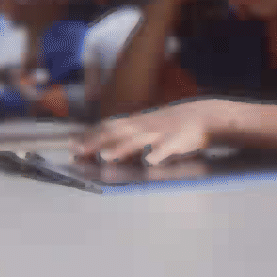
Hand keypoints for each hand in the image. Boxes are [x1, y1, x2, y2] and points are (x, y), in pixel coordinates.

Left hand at [73, 100, 221, 164]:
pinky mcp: (179, 140)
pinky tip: (148, 161)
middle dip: (96, 141)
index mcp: (137, 122)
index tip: (71, 143)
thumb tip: (104, 148)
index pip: (108, 127)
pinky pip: (167, 147)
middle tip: (78, 151)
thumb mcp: (148, 127)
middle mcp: (145, 125)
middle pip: (116, 132)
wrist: (205, 116)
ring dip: (121, 148)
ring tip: (105, 156)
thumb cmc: (172, 124)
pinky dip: (157, 153)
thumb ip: (128, 137)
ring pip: (138, 139)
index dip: (90, 134)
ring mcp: (161, 132)